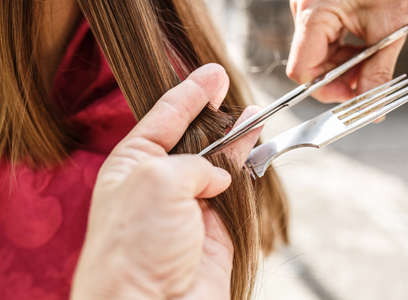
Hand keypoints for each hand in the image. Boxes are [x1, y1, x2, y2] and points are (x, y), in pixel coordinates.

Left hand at [70, 64, 261, 299]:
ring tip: (253, 115)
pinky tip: (255, 148)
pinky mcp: (215, 224)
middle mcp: (160, 181)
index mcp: (134, 164)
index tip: (212, 74)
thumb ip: (195, 164)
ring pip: (218, 160)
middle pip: (192, 135)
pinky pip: (235, 187)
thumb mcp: (157, 180)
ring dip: (235, 137)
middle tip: (228, 86)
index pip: (164, 116)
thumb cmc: (135, 243)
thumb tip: (219, 175)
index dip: (190, 93)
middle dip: (211, 111)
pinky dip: (247, 167)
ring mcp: (189, 202)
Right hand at [287, 0, 407, 102]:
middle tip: (366, 82)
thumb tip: (370, 105)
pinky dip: (343, 51)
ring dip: (343, 65)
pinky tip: (362, 48)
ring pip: (317, 55)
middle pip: (310, 64)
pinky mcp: (318, 9)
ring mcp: (309, 9)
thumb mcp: (390, 27)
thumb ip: (378, 71)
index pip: (303, 70)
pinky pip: (323, 41)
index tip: (351, 96)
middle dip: (339, 78)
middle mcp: (304, 11)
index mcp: (314, 13)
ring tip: (369, 62)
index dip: (326, 89)